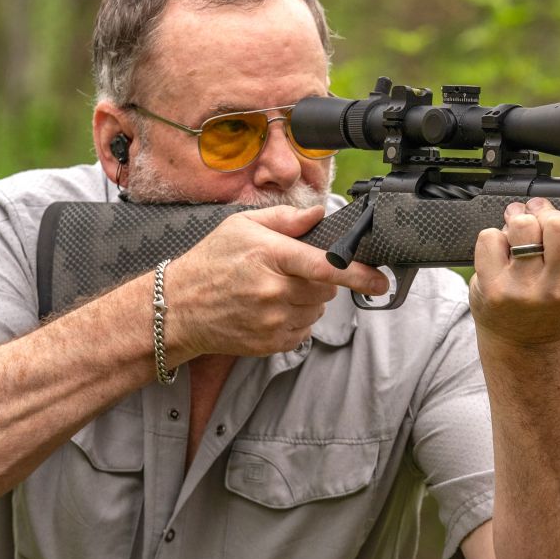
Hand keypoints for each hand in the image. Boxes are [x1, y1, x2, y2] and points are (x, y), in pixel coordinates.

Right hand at [164, 206, 388, 359]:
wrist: (179, 308)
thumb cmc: (211, 262)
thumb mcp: (242, 226)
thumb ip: (285, 219)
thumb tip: (319, 215)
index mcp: (270, 256)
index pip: (326, 266)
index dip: (358, 274)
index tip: (380, 280)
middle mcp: (274, 291)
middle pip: (326, 288)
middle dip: (319, 278)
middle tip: (291, 271)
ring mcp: (274, 321)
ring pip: (318, 309)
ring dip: (308, 299)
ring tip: (275, 289)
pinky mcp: (272, 343)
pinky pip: (304, 329)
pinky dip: (296, 318)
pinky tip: (270, 308)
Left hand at [469, 198, 559, 346]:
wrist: (522, 337)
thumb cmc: (559, 297)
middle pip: (559, 224)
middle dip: (547, 212)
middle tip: (542, 218)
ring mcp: (526, 291)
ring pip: (522, 224)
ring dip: (518, 219)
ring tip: (520, 231)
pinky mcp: (494, 289)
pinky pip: (490, 237)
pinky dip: (493, 238)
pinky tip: (501, 252)